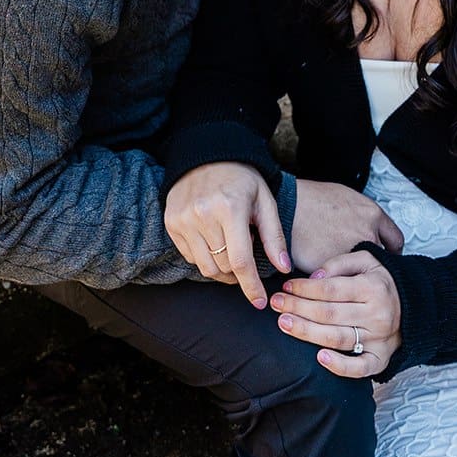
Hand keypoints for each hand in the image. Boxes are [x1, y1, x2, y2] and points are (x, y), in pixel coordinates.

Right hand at [164, 162, 290, 307]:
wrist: (208, 153)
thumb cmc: (242, 178)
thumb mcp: (265, 200)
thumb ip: (274, 236)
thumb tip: (284, 268)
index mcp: (230, 208)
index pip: (240, 261)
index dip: (251, 286)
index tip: (260, 302)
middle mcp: (202, 215)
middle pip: (223, 267)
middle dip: (239, 274)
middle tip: (247, 261)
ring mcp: (183, 219)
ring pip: (205, 266)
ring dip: (222, 271)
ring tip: (232, 255)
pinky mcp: (171, 222)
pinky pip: (189, 256)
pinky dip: (205, 258)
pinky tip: (214, 244)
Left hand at [269, 250, 401, 377]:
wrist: (416, 307)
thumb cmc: (382, 282)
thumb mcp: (368, 260)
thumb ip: (341, 263)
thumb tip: (315, 276)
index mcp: (373, 287)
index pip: (331, 289)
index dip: (305, 288)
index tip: (286, 286)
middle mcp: (377, 314)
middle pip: (330, 313)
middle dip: (298, 308)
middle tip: (276, 304)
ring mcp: (379, 339)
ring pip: (337, 338)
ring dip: (307, 332)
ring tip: (284, 323)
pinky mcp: (381, 359)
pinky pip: (360, 368)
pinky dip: (340, 366)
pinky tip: (319, 358)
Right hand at [289, 179, 403, 273]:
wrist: (286, 207)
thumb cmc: (310, 199)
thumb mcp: (344, 197)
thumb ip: (362, 215)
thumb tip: (367, 227)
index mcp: (372, 215)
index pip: (395, 240)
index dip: (390, 251)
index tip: (385, 256)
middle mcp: (367, 235)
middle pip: (382, 260)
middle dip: (373, 267)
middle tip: (363, 271)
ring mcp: (352, 254)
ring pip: (362, 274)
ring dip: (355, 276)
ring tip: (344, 276)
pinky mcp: (335, 270)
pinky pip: (342, 281)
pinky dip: (337, 281)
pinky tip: (329, 277)